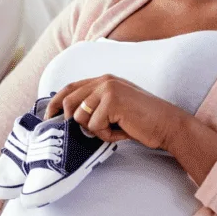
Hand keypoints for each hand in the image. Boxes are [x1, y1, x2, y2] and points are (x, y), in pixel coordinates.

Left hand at [43, 74, 184, 149]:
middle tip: (88, 132)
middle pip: (69, 102)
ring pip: (80, 117)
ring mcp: (108, 89)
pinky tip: (123, 130)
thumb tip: (67, 120)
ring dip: (96, 131)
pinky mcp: (112, 101)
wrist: (167, 125)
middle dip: (73, 122)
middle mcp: (104, 81)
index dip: (55, 103)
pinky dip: (107, 135)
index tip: (49, 117)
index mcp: (103, 80)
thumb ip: (93, 108)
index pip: (70, 88)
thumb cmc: (141, 122)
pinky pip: (95, 126)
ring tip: (115, 129)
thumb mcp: (113, 110)